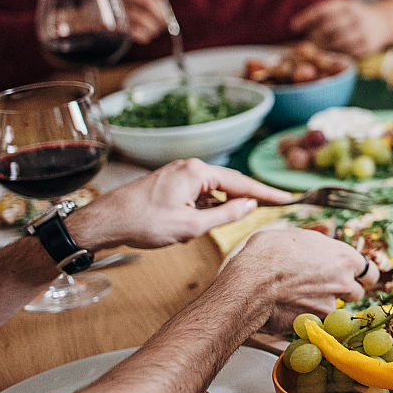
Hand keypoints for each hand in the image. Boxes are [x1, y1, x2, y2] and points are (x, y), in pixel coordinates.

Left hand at [71, 159, 292, 250]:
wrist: (104, 222)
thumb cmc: (143, 223)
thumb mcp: (191, 225)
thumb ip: (226, 215)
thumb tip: (250, 205)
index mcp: (197, 172)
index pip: (242, 183)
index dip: (267, 193)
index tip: (287, 199)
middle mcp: (189, 167)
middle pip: (229, 183)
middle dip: (248, 197)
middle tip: (275, 206)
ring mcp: (177, 174)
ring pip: (212, 191)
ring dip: (220, 207)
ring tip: (223, 223)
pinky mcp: (169, 184)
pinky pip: (197, 193)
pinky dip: (205, 207)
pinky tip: (200, 222)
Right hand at [104, 0, 176, 43]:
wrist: (90, 15)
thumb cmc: (122, 0)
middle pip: (148, 2)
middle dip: (162, 14)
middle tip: (165, 20)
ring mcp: (112, 7)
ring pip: (143, 19)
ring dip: (154, 27)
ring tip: (155, 28)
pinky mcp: (110, 25)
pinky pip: (135, 32)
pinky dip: (145, 35)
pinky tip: (145, 34)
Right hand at [216, 227, 375, 333]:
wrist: (251, 283)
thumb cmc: (269, 253)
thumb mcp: (295, 235)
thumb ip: (315, 243)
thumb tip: (319, 240)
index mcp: (345, 257)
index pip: (369, 271)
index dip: (362, 276)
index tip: (355, 278)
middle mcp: (344, 282)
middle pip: (357, 293)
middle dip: (345, 293)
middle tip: (325, 289)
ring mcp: (331, 305)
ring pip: (337, 310)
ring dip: (326, 307)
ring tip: (304, 301)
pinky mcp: (316, 323)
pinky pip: (318, 324)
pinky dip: (310, 321)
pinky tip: (293, 314)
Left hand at [290, 0, 392, 56]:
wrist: (384, 23)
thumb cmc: (354, 17)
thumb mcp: (342, 8)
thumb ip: (323, 14)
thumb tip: (294, 25)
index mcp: (346, 4)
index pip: (323, 10)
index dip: (306, 18)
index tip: (293, 26)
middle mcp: (355, 15)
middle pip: (328, 26)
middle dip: (314, 35)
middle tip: (307, 41)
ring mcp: (363, 31)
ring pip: (337, 41)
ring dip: (323, 46)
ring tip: (317, 48)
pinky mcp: (367, 45)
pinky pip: (347, 51)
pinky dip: (336, 53)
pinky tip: (330, 52)